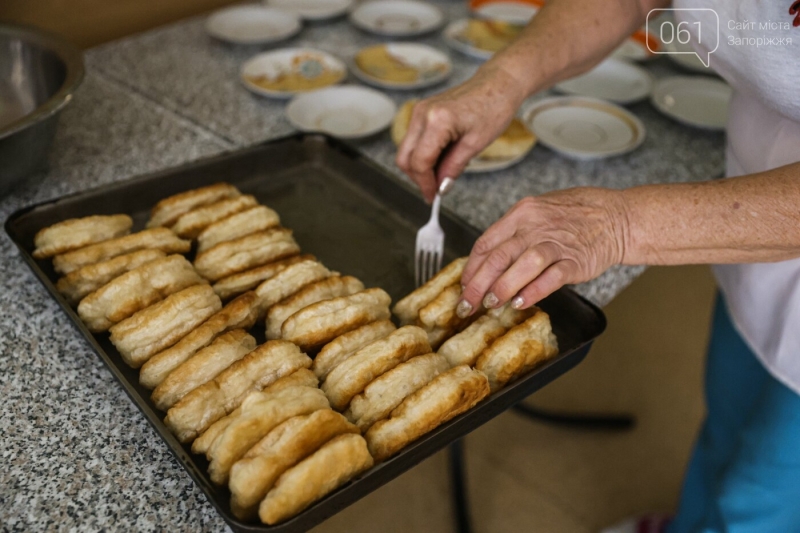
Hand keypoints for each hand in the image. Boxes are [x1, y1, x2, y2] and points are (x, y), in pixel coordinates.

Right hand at [396, 63, 528, 202]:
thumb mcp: (476, 144)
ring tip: (443, 174)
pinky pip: (415, 140)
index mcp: (437, 120)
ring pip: (407, 150)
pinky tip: (442, 160)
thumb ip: (453, 168)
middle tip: (435, 190)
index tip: (433, 197)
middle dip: (418, 177)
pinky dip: (424, 154)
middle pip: (405, 157)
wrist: (498, 83)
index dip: (425, 184)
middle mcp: (422, 113)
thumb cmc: (494, 107)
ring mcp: (420, 111)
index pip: (420, 162)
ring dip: (420, 167)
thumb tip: (440, 187)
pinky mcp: (423, 112)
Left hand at [456, 187, 628, 316]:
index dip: (471, 268)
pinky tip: (520, 303)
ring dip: (503, 288)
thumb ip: (514, 233)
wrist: (617, 217)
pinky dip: (533, 292)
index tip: (464, 286)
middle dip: (478, 285)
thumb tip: (487, 263)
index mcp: (522, 213)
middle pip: (498, 257)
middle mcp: (536, 226)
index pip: (486, 243)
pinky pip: (551, 278)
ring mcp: (556, 243)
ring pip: (522, 266)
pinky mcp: (576, 261)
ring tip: (491, 304)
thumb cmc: (575, 215)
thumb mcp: (538, 212)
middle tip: (467, 305)